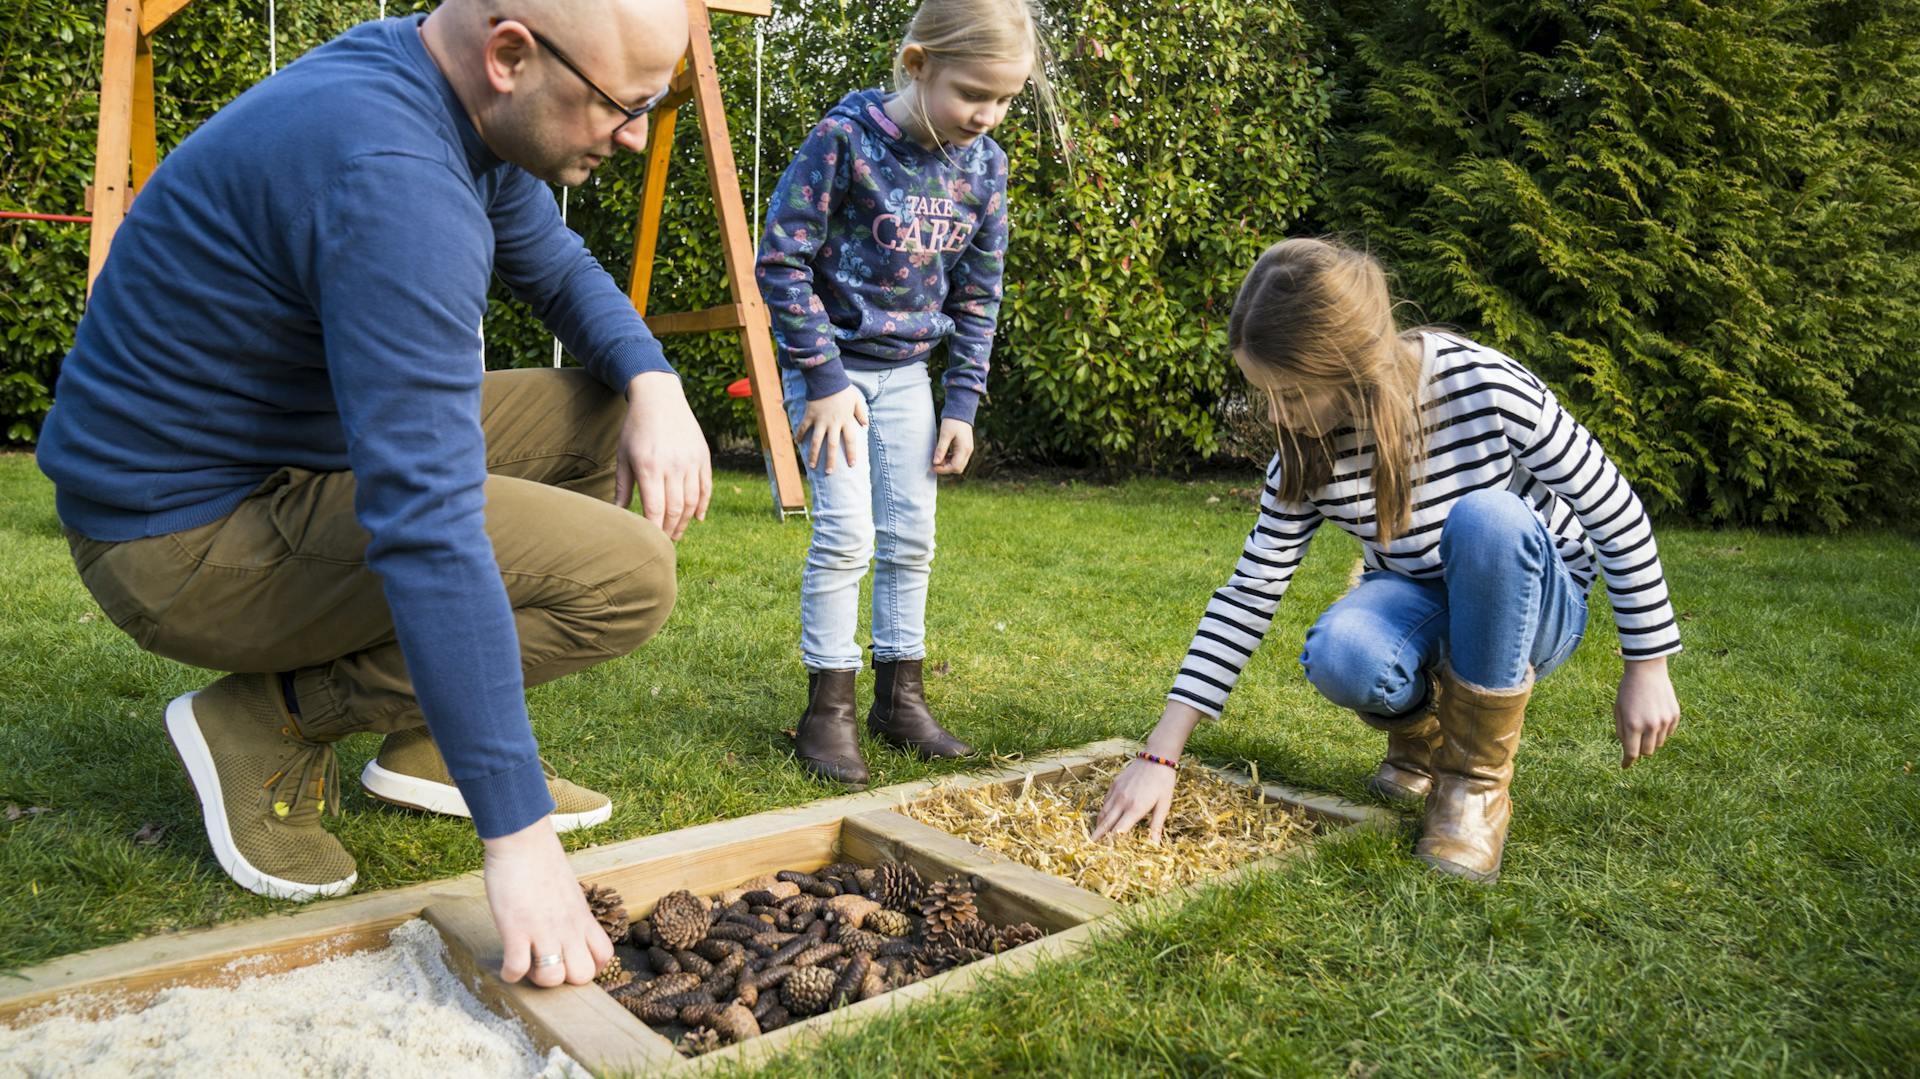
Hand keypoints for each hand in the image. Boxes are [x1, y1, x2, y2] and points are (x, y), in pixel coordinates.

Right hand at [482, 816, 612, 986]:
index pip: (604, 957)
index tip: (570, 960)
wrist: (523, 840)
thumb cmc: (542, 862)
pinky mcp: (516, 928)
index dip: (588, 966)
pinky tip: (506, 964)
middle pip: (582, 976)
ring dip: (537, 979)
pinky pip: (517, 968)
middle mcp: (568, 928)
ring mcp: (543, 930)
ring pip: (553, 978)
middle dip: (565, 980)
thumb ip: (571, 914)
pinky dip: (510, 974)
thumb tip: (565, 928)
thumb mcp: (569, 891)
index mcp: (583, 918)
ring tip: (527, 965)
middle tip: (547, 965)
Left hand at [617, 371, 711, 540]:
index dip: (654, 530)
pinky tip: (696, 518)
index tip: (649, 543)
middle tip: (663, 543)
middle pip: (675, 509)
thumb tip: (618, 517)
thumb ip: (623, 487)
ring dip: (685, 522)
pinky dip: (703, 505)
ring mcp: (691, 461)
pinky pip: (706, 487)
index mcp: (649, 466)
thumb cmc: (635, 429)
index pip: (655, 509)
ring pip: (692, 502)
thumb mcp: (624, 456)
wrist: (660, 398)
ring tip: (676, 533)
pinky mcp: (703, 456)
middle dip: (669, 530)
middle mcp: (673, 465)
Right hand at [794, 386, 867, 473]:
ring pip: (816, 441)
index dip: (851, 453)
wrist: (827, 378)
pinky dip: (800, 436)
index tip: (852, 464)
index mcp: (845, 421)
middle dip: (831, 460)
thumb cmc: (843, 389)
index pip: (850, 441)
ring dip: (814, 454)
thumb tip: (865, 426)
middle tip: (829, 472)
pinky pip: (803, 428)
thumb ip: (861, 413)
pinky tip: (797, 443)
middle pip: (832, 446)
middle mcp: (833, 423)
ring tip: (812, 466)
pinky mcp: (809, 415)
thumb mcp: (857, 399)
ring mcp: (820, 420)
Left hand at [932, 418, 974, 474]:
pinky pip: (958, 458)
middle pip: (958, 468)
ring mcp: (968, 449)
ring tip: (937, 458)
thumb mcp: (945, 435)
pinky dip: (950, 459)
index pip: (955, 467)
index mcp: (964, 449)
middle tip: (934, 463)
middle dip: (946, 468)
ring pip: (958, 464)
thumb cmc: (953, 421)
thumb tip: (935, 462)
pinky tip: (943, 454)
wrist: (961, 410)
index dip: (943, 469)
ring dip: (947, 464)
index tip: (933, 466)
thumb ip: (940, 449)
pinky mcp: (965, 447)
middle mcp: (968, 451)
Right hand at [1089, 758, 1177, 841]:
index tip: (1104, 851)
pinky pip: (1105, 801)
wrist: (1157, 758)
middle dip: (1098, 835)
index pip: (1118, 830)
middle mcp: (1122, 801)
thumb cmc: (1163, 782)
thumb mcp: (1164, 805)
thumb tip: (1154, 844)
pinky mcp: (1114, 784)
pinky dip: (1102, 811)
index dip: (1111, 841)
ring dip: (1098, 824)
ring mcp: (1116, 792)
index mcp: (1135, 808)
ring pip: (1103, 812)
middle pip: (1107, 823)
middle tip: (1090, 846)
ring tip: (1094, 835)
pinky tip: (1103, 817)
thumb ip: (1156, 825)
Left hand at [1615, 656, 1680, 767]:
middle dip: (1640, 749)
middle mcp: (1650, 726)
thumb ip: (1622, 731)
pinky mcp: (1675, 716)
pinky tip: (1655, 717)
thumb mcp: (1618, 710)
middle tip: (1635, 740)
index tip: (1625, 766)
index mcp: (1633, 725)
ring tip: (1644, 723)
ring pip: (1659, 743)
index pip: (1632, 753)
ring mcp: (1665, 721)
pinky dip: (1661, 731)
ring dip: (1651, 740)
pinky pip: (1668, 732)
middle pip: (1647, 751)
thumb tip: (1627, 748)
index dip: (1627, 762)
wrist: (1647, 670)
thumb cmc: (1628, 690)